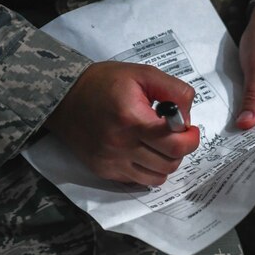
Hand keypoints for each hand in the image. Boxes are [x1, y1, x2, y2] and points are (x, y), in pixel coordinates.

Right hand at [44, 61, 199, 185]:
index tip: (189, 129)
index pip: (175, 144)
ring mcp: (112, 161)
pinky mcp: (104, 170)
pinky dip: (148, 170)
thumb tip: (187, 117)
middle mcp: (121, 145)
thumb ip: (173, 90)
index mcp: (132, 119)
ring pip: (157, 177)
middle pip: (169, 163)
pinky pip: (139, 180)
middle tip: (176, 135)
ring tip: (160, 145)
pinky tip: (143, 153)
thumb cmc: (105, 83)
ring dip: (166, 162)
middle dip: (180, 150)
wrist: (64, 97)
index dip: (190, 139)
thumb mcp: (142, 74)